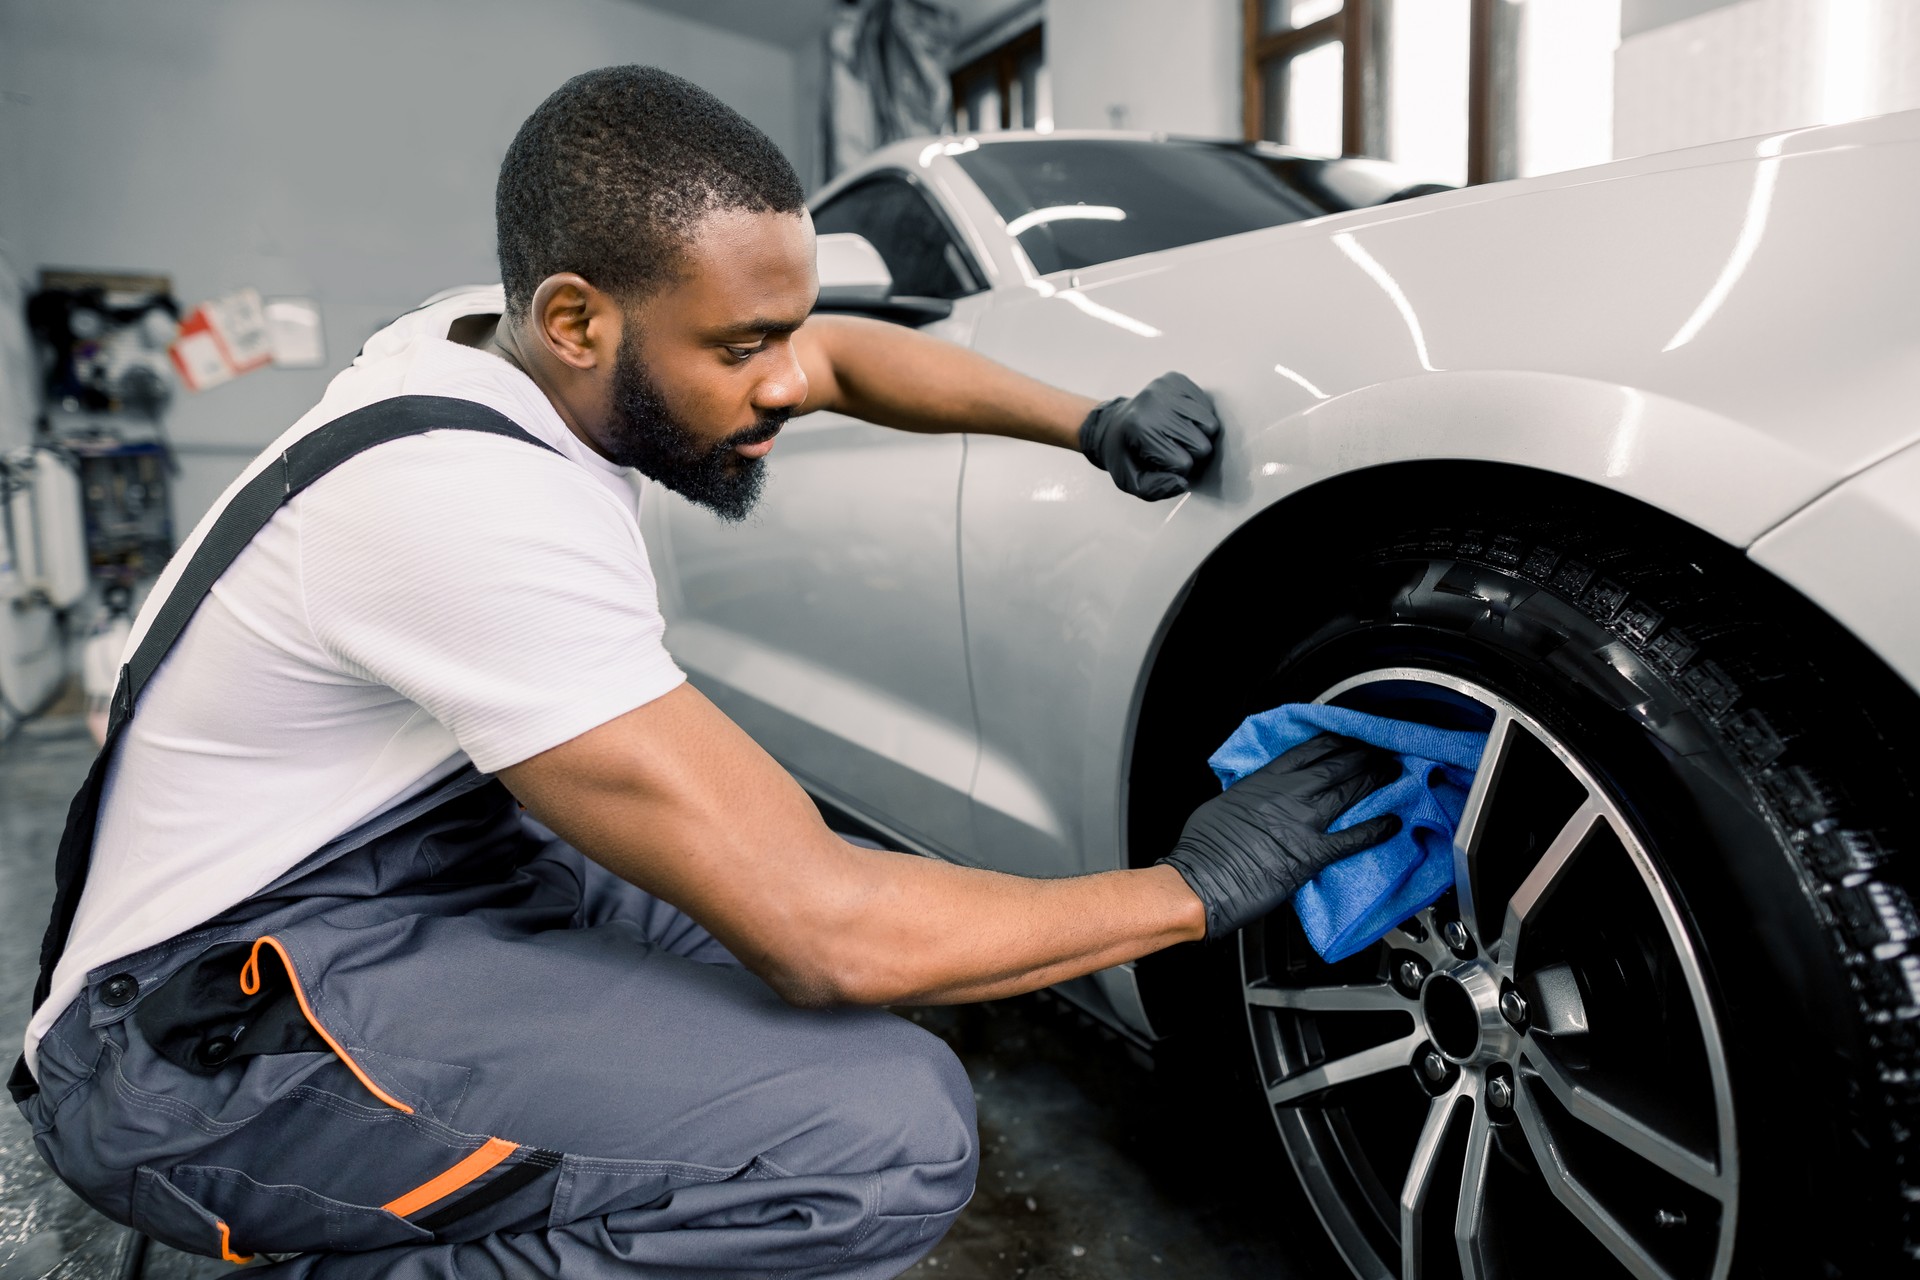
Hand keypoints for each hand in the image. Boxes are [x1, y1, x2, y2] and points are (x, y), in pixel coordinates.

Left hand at [1079, 371, 1221, 500]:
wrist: (1113, 424)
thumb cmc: (1125, 453)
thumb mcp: (1130, 481)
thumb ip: (1155, 490)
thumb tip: (1182, 483)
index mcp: (1141, 430)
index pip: (1184, 463)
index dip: (1175, 470)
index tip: (1161, 462)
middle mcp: (1154, 404)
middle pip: (1202, 445)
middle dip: (1190, 454)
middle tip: (1171, 449)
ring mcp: (1166, 388)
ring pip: (1211, 425)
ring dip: (1198, 435)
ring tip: (1176, 435)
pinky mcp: (1177, 379)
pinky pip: (1208, 407)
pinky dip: (1198, 418)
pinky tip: (1179, 420)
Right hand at [1158, 734, 1401, 940]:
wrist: (1203, 881)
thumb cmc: (1203, 849)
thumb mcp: (1224, 805)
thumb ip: (1250, 795)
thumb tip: (1258, 798)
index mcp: (1264, 781)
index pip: (1308, 752)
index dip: (1334, 742)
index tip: (1349, 737)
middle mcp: (1288, 795)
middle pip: (1335, 766)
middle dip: (1362, 756)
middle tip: (1381, 751)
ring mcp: (1302, 823)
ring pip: (1348, 792)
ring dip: (1374, 781)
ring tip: (1392, 773)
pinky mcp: (1312, 854)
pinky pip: (1352, 838)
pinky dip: (1375, 829)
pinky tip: (1392, 823)